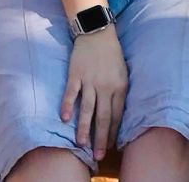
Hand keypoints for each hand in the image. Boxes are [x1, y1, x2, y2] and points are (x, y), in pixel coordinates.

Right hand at [60, 26, 127, 159]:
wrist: (97, 33)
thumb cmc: (111, 55)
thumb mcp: (123, 73)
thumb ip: (119, 93)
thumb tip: (116, 115)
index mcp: (120, 86)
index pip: (116, 115)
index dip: (112, 132)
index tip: (109, 146)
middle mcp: (105, 86)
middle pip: (103, 116)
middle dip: (101, 137)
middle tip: (98, 154)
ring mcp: (90, 80)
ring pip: (87, 108)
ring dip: (84, 127)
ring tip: (81, 143)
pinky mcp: (76, 74)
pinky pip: (71, 93)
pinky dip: (67, 105)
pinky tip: (65, 118)